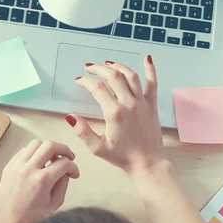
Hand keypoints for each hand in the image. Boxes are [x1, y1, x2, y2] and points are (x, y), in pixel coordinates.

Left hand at [0, 140, 79, 222]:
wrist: (8, 221)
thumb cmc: (31, 216)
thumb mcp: (54, 204)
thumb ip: (63, 184)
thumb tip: (66, 170)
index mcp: (42, 180)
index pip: (64, 163)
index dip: (73, 167)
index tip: (74, 173)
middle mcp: (29, 169)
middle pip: (50, 145)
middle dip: (63, 148)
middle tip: (67, 156)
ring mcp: (17, 166)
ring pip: (35, 144)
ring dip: (47, 148)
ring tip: (51, 158)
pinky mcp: (9, 166)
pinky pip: (23, 150)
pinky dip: (33, 153)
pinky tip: (37, 162)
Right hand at [67, 56, 162, 175]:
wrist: (147, 163)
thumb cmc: (123, 157)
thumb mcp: (97, 147)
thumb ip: (82, 131)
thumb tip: (70, 117)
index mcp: (114, 113)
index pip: (96, 88)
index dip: (85, 82)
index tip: (79, 81)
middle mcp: (129, 104)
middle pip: (112, 76)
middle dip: (98, 69)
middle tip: (90, 68)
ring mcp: (142, 103)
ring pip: (130, 76)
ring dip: (118, 66)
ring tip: (108, 64)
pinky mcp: (152, 105)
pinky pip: (152, 83)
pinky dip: (150, 69)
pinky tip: (147, 59)